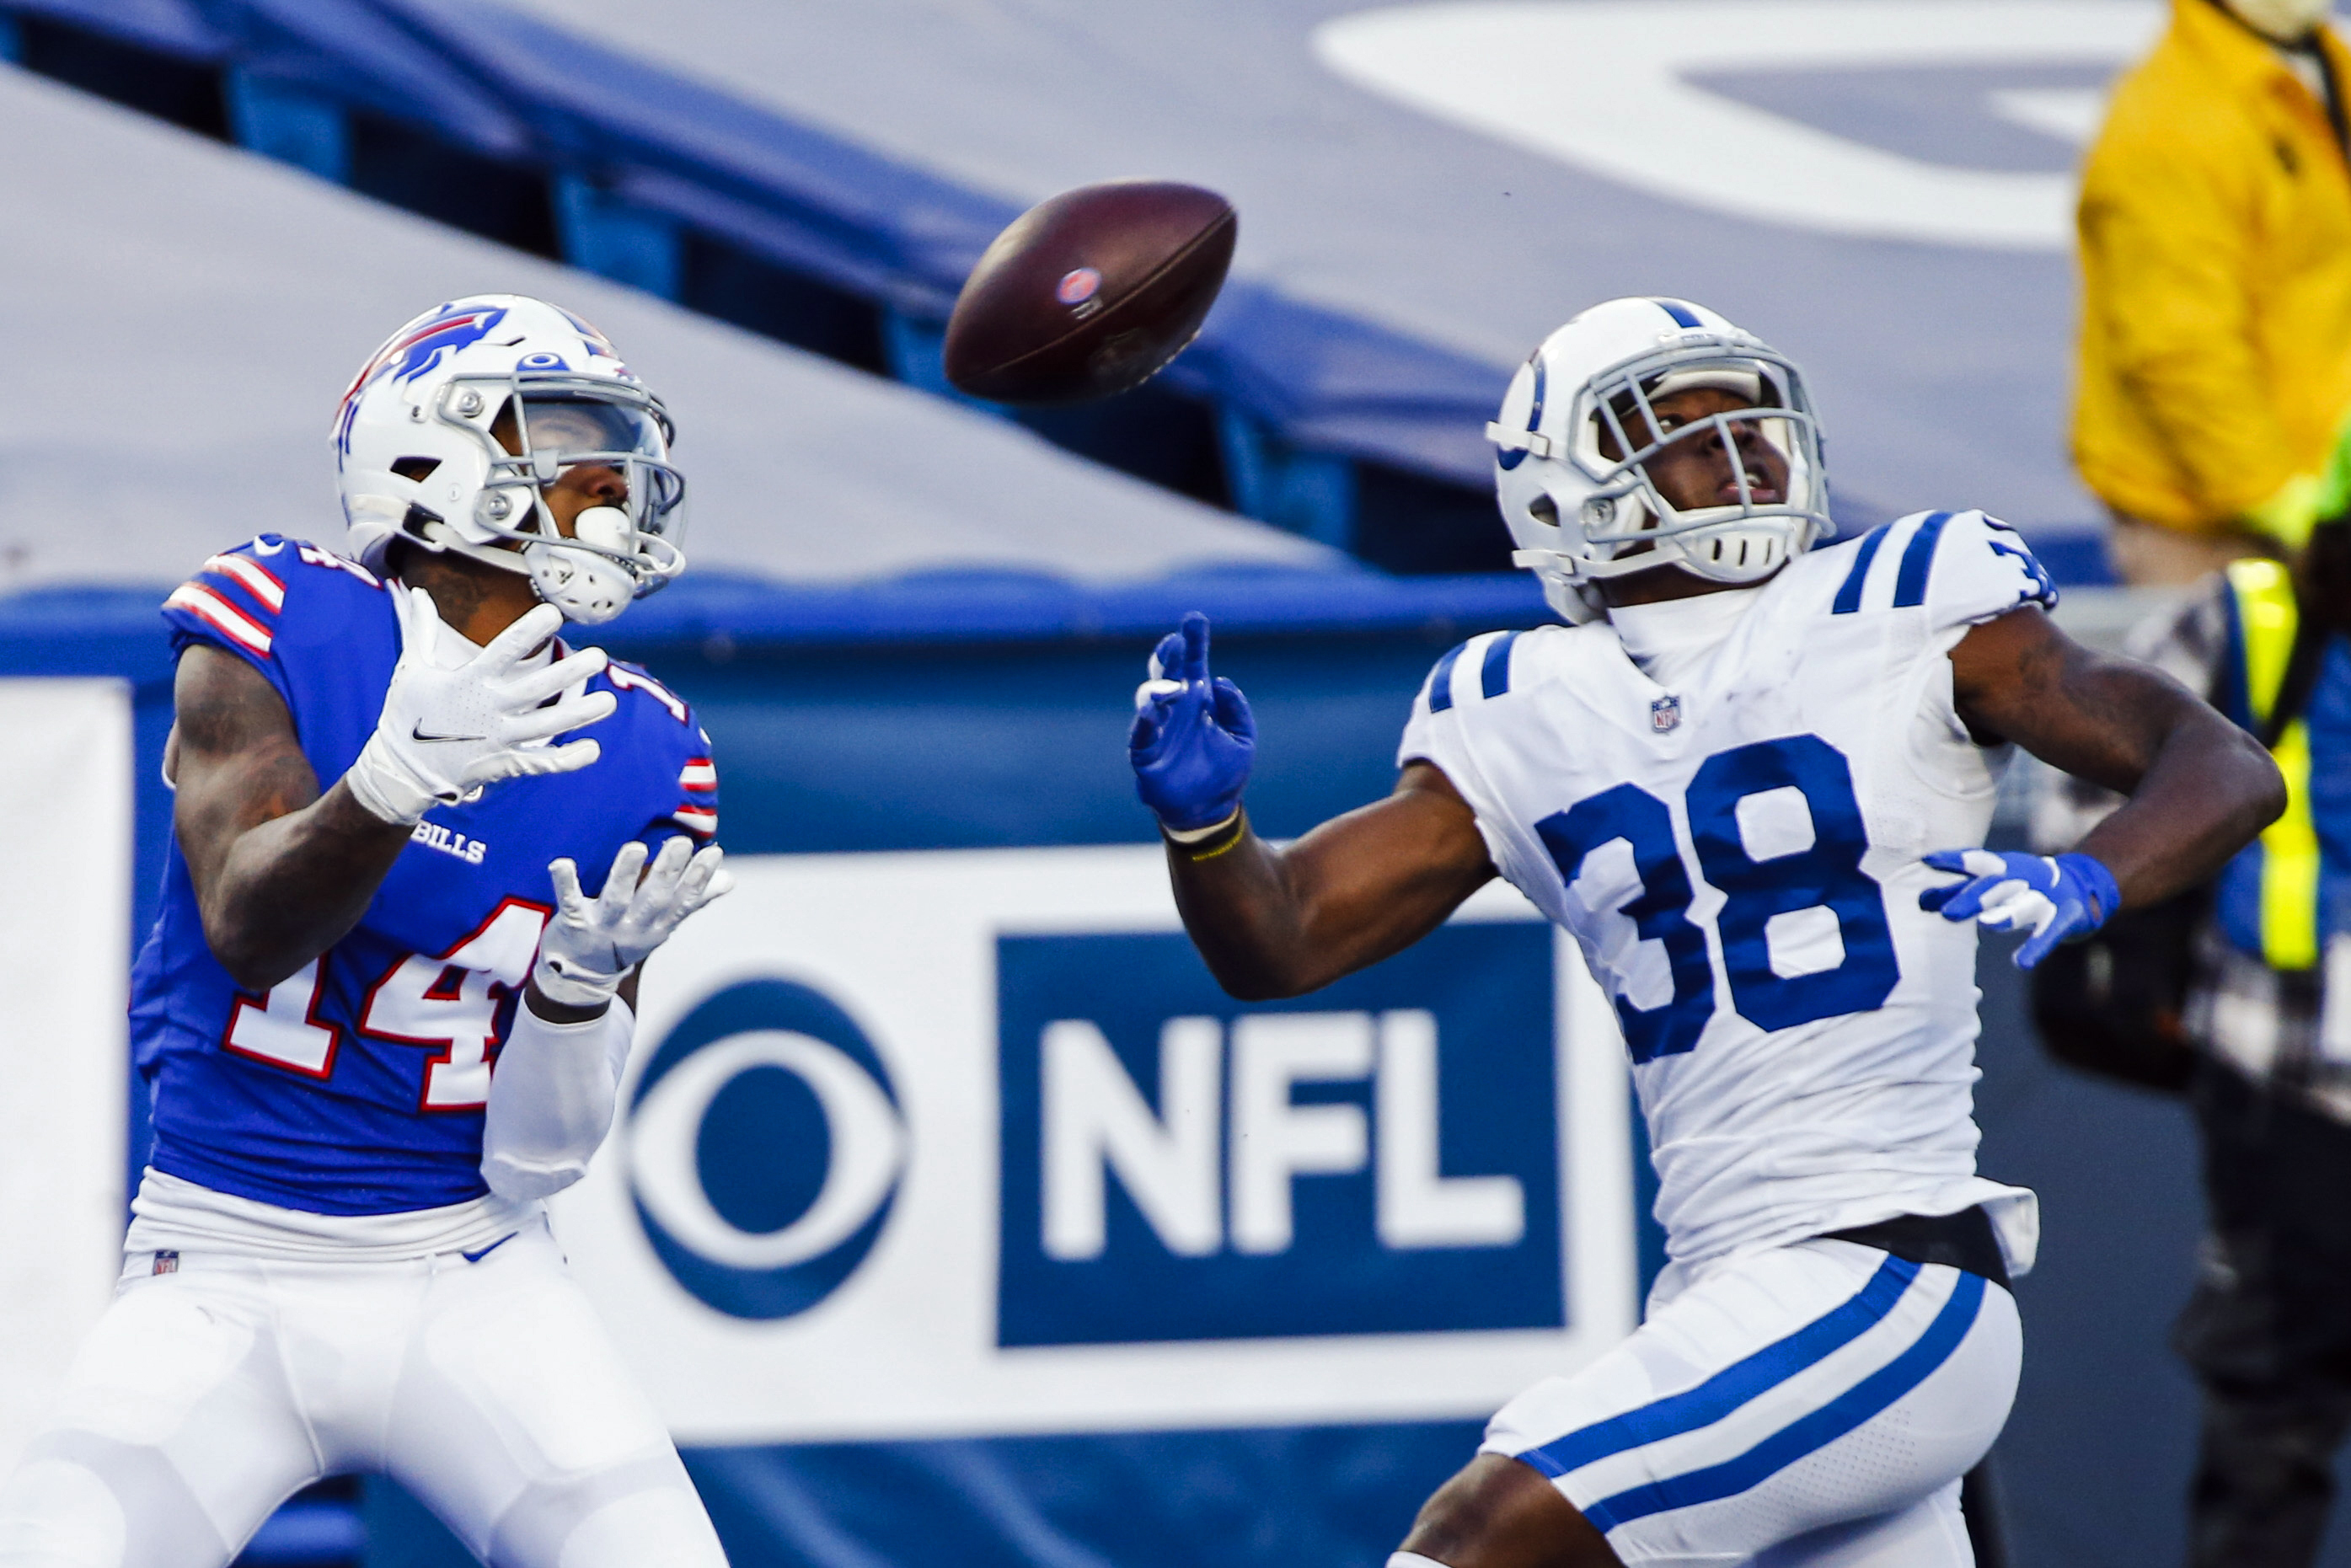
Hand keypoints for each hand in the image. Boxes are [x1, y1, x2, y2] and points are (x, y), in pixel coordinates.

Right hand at [343, 589, 614, 824]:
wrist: (401, 770)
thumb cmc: (409, 714)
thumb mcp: (412, 669)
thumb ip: (421, 630)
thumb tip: (418, 593)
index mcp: (468, 682)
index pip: (502, 651)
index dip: (528, 632)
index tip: (554, 614)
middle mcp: (488, 709)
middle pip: (535, 689)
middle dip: (568, 673)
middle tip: (599, 657)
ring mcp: (498, 739)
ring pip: (546, 727)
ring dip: (579, 715)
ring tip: (609, 702)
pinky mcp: (503, 764)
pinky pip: (540, 763)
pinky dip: (566, 760)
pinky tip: (593, 749)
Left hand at [534, 837, 732, 1007]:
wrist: (579, 976)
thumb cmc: (625, 939)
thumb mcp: (662, 924)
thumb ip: (693, 900)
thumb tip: (730, 880)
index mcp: (658, 926)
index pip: (682, 901)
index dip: (699, 878)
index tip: (713, 852)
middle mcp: (633, 928)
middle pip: (653, 899)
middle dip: (668, 872)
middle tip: (682, 842)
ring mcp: (603, 927)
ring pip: (615, 899)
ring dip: (625, 874)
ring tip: (636, 847)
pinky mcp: (574, 925)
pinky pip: (570, 903)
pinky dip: (565, 884)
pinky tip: (562, 863)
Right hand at [1129, 612, 1254, 832]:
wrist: (1210, 810)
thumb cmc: (1225, 772)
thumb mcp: (1243, 738)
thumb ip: (1237, 710)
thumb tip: (1220, 682)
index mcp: (1198, 702)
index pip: (1193, 665)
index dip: (1192, 643)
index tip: (1193, 620)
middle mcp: (1175, 710)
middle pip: (1168, 674)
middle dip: (1170, 656)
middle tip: (1177, 642)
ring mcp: (1158, 731)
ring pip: (1151, 699)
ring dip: (1159, 689)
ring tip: (1172, 687)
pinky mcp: (1145, 755)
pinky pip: (1141, 735)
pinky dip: (1145, 721)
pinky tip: (1153, 710)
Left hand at [1918, 848, 2120, 969]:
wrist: (2083, 885)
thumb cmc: (2024, 886)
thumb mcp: (1994, 883)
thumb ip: (1959, 891)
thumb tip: (1920, 900)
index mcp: (2004, 867)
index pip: (1976, 862)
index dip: (1954, 860)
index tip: (1928, 861)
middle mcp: (2024, 878)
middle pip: (1995, 886)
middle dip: (1971, 898)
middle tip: (1947, 913)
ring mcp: (2046, 896)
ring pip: (2024, 906)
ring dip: (2007, 915)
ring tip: (1987, 925)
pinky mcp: (2066, 916)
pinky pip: (2049, 933)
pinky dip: (2035, 947)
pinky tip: (2021, 962)